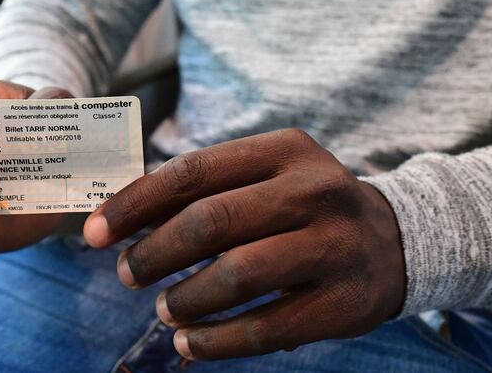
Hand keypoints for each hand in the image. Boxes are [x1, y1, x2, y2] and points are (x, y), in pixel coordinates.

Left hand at [83, 129, 404, 359]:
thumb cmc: (307, 208)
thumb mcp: (269, 177)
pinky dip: (217, 340)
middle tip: (126, 274)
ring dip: (185, 298)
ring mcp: (333, 246)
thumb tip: (126, 217)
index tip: (95, 231)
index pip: (194, 171)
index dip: (136, 203)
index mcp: (285, 151)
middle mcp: (313, 191)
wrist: (396, 240)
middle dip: (153, 252)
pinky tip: (191, 340)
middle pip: (212, 221)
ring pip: (237, 274)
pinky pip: (266, 328)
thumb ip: (209, 190)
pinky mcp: (345, 302)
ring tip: (164, 308)